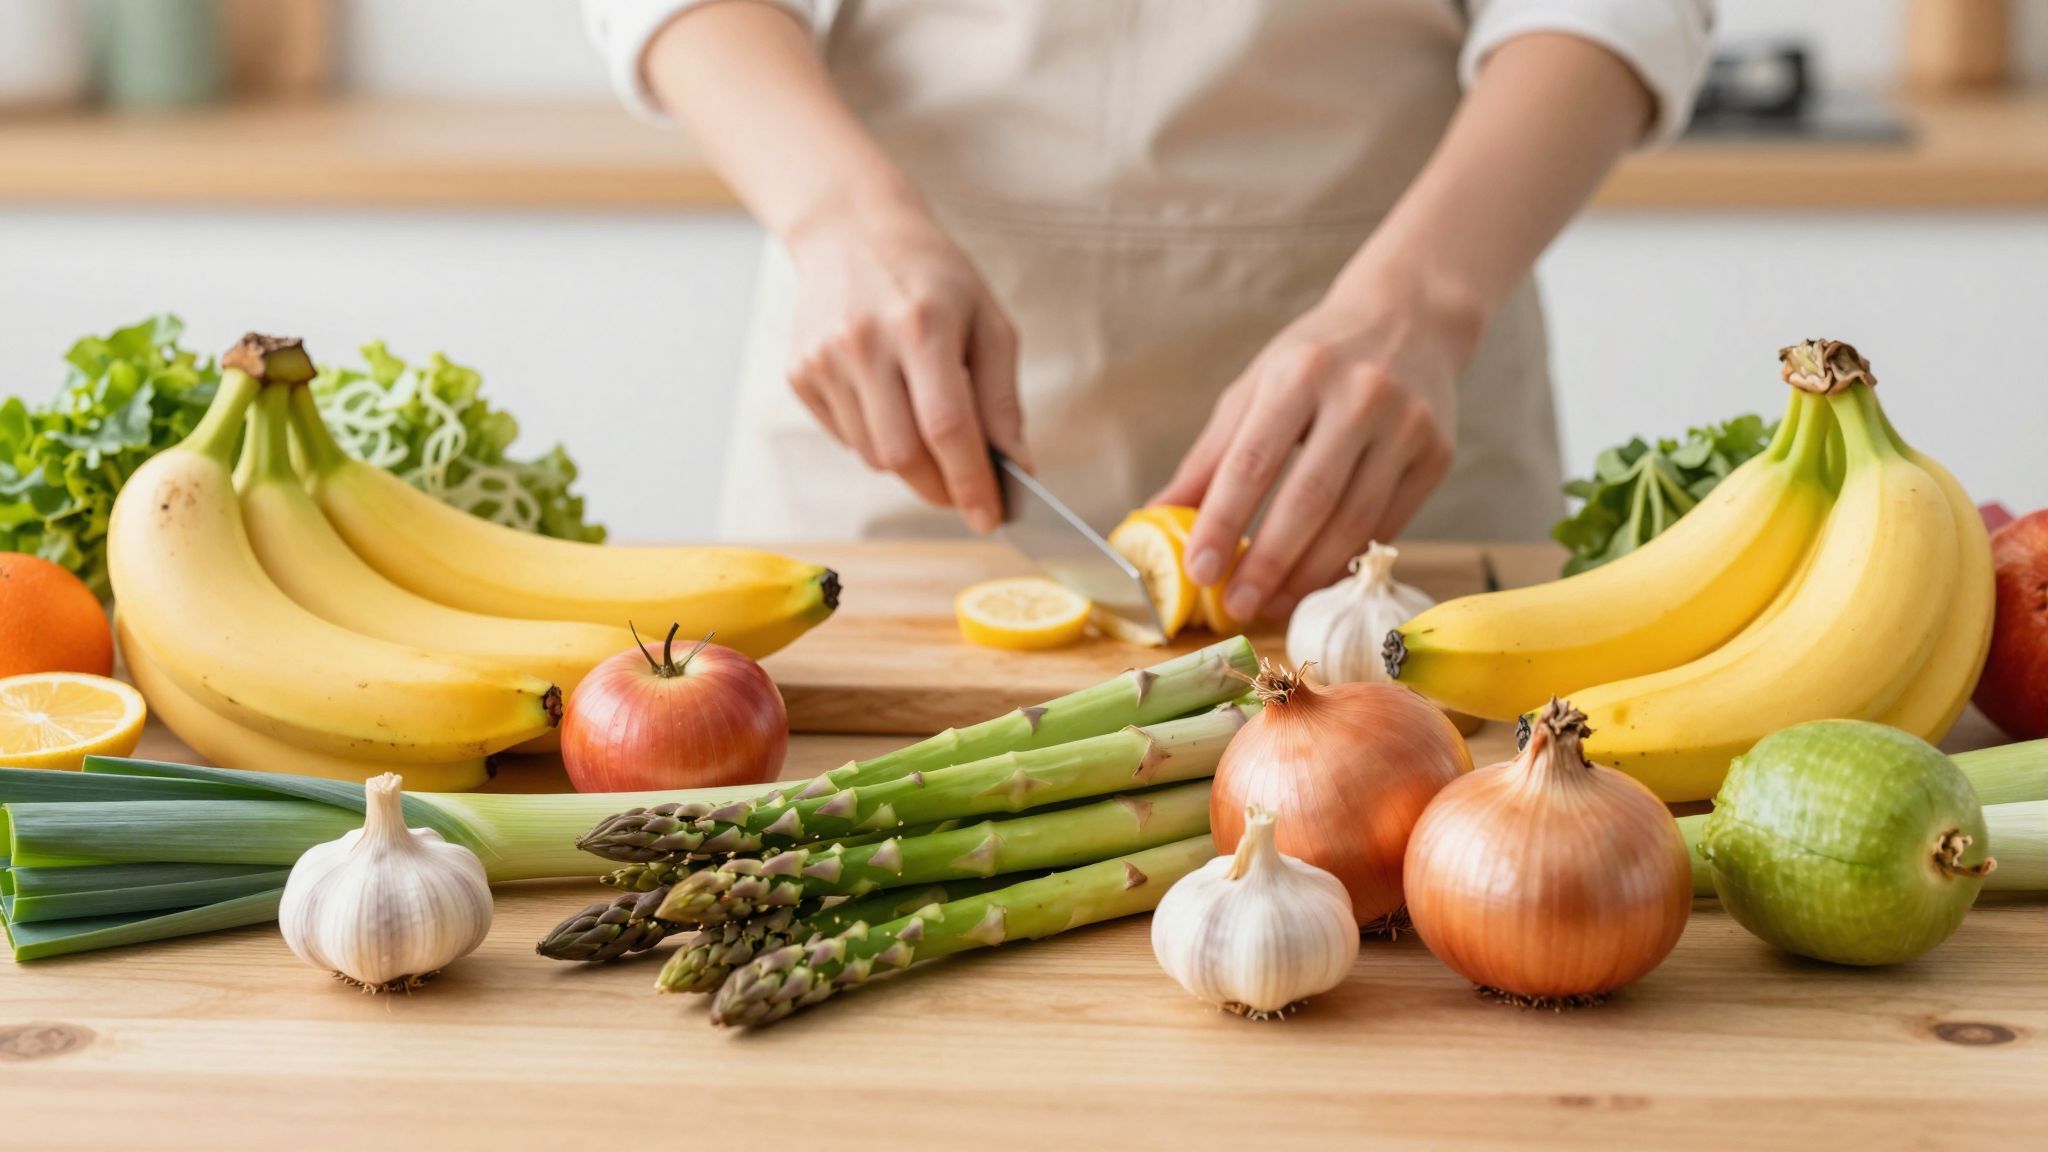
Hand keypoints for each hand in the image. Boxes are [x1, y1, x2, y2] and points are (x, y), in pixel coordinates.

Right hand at [785, 190, 1023, 532]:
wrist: (851, 231)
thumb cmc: (935, 278)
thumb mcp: (989, 322)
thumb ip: (1002, 399)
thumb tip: (1016, 468)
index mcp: (921, 325)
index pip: (946, 428)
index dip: (970, 482)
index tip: (990, 518)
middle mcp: (864, 343)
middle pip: (902, 456)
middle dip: (940, 487)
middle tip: (967, 489)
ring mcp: (824, 360)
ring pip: (873, 456)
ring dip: (911, 462)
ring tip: (926, 420)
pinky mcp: (800, 374)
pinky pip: (847, 438)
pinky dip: (878, 439)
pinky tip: (890, 400)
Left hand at [1153, 282, 1475, 620]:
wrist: (1412, 317)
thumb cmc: (1317, 357)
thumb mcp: (1256, 387)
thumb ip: (1210, 455)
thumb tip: (1156, 517)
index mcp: (1301, 372)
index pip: (1253, 462)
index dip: (1223, 522)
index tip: (1199, 571)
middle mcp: (1361, 395)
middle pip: (1309, 499)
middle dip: (1268, 563)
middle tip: (1236, 605)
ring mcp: (1407, 426)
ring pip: (1354, 521)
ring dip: (1308, 575)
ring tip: (1271, 604)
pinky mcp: (1438, 454)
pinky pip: (1388, 523)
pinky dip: (1347, 560)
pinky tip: (1315, 581)